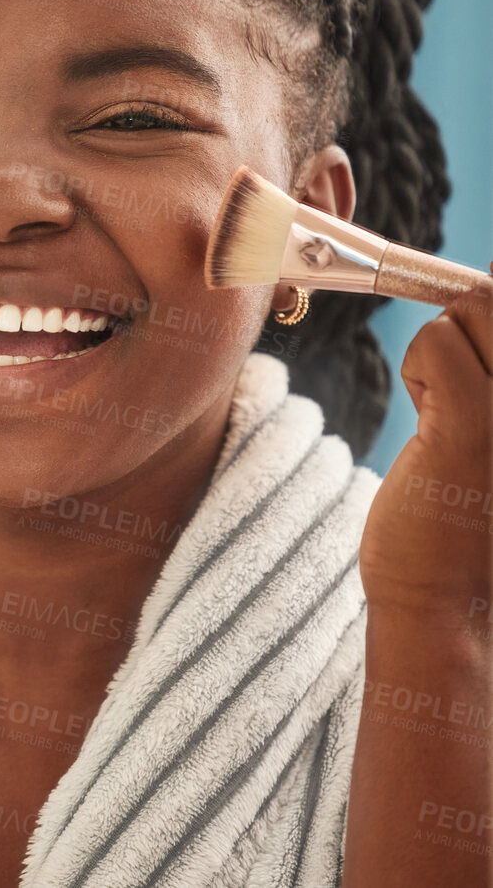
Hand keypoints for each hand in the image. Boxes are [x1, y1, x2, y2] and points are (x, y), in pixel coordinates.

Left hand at [359, 268, 492, 623]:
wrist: (456, 606)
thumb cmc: (476, 521)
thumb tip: (475, 299)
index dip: (491, 319)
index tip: (471, 370)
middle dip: (469, 323)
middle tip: (457, 391)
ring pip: (474, 307)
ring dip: (444, 347)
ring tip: (449, 411)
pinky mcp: (480, 425)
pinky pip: (436, 340)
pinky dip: (420, 364)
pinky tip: (428, 414)